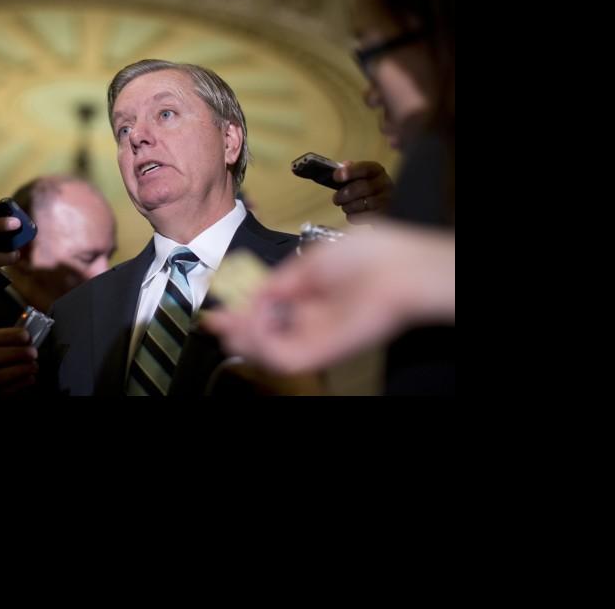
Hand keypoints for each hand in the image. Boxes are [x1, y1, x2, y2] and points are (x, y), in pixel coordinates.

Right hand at [0, 327, 37, 396]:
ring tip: (34, 366)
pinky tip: (30, 378)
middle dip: (14, 353)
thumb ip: (4, 345)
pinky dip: (18, 384)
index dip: (6, 336)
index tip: (26, 335)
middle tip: (33, 352)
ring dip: (18, 370)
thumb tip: (27, 337)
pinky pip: (1, 393)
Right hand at [203, 222, 453, 372]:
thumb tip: (253, 295)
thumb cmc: (368, 255)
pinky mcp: (322, 353)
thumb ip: (280, 281)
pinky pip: (283, 358)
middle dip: (237, 329)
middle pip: (266, 335)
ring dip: (244, 340)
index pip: (271, 311)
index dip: (243, 311)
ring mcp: (317, 338)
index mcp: (313, 295)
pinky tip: (252, 327)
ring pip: (270, 352)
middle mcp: (313, 320)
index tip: (219, 309)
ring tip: (228, 324)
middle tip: (216, 321)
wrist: (399, 269)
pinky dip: (261, 346)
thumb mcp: (312, 261)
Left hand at [332, 160, 392, 223]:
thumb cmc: (367, 189)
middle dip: (345, 194)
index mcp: (377, 170)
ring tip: (345, 206)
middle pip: (364, 187)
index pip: (365, 168)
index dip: (349, 172)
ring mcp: (386, 200)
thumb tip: (343, 167)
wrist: (383, 204)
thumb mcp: (361, 176)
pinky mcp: (383, 215)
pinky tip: (351, 214)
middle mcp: (384, 183)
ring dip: (349, 206)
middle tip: (336, 199)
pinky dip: (354, 216)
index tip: (335, 176)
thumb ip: (351, 170)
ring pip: (364, 203)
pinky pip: (365, 216)